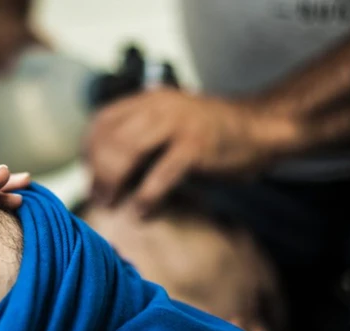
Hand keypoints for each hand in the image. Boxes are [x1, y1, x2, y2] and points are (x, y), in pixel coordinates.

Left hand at [86, 89, 294, 214]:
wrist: (260, 127)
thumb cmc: (212, 133)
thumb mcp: (170, 124)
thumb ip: (139, 137)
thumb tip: (105, 171)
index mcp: (149, 100)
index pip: (102, 120)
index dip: (89, 150)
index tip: (90, 175)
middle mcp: (159, 107)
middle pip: (110, 138)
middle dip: (98, 172)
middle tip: (98, 197)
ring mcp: (178, 125)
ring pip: (127, 153)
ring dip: (113, 183)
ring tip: (112, 204)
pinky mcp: (196, 148)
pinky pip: (160, 176)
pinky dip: (146, 198)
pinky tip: (142, 213)